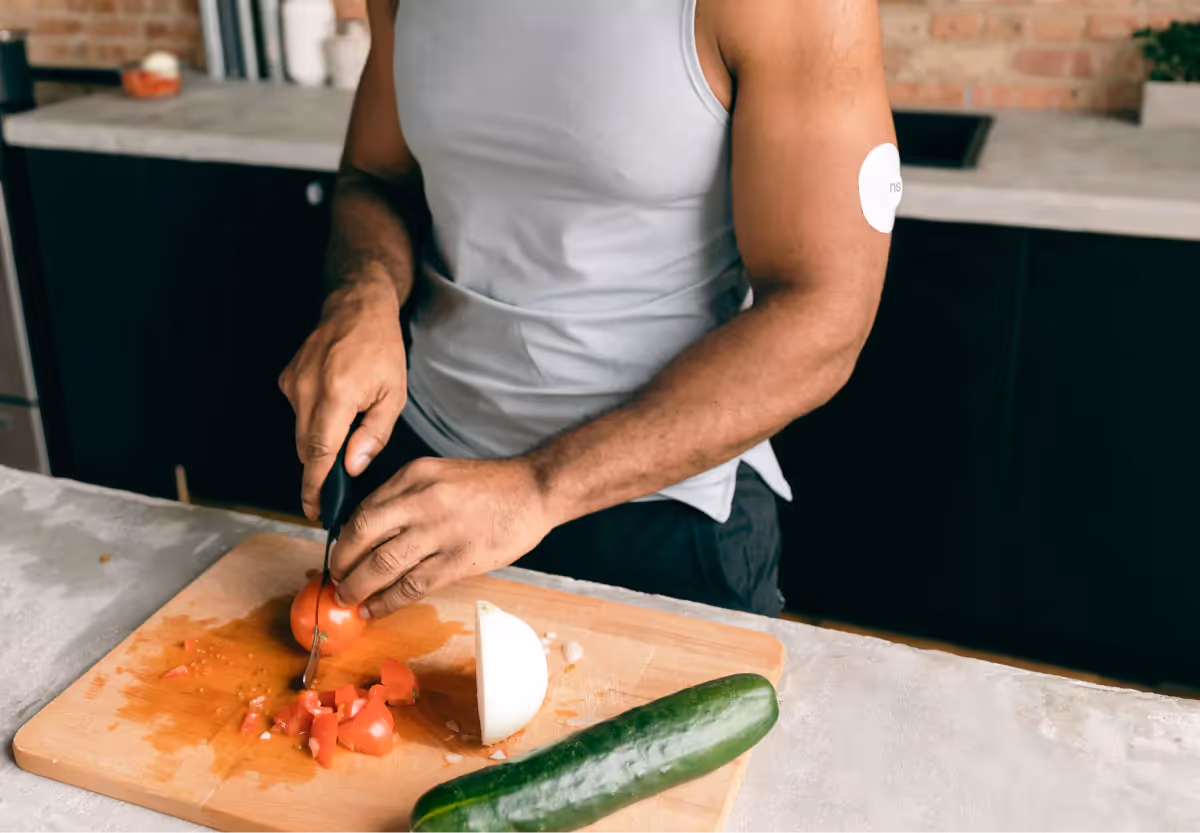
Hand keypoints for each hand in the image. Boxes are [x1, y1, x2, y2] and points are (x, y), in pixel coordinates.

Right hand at [279, 285, 406, 520]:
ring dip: (320, 445)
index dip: (315, 487)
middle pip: (306, 449)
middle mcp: (307, 390)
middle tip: (334, 494)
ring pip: (301, 433)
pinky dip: (315, 422)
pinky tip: (335, 407)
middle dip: (319, 473)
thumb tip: (351, 468)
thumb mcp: (393, 396)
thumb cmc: (381, 350)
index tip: (315, 511)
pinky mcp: (286, 380)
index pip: (318, 454)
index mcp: (337, 395)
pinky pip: (299, 414)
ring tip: (343, 440)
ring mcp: (292, 384)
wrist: (356, 308)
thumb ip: (373, 435)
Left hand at [329, 457, 553, 617]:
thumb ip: (407, 498)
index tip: (339, 556)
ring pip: (383, 564)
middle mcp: (422, 500)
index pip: (364, 510)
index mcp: (414, 475)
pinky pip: (412, 585)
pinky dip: (388, 601)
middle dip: (342, 564)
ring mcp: (441, 530)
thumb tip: (373, 534)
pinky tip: (376, 609)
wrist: (535, 489)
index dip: (344, 539)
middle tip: (337, 581)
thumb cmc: (490, 486)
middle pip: (363, 535)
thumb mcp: (439, 475)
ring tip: (349, 599)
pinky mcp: (459, 559)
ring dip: (359, 586)